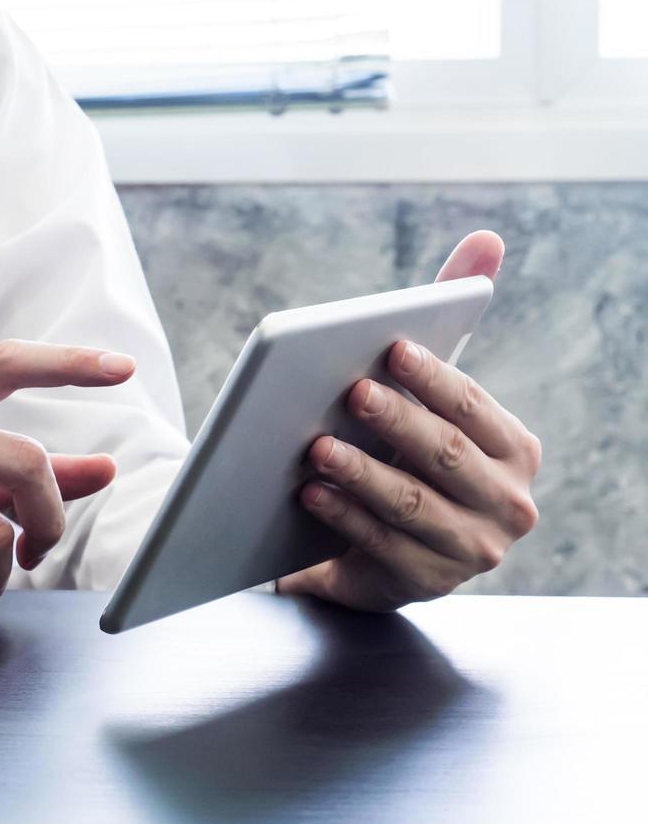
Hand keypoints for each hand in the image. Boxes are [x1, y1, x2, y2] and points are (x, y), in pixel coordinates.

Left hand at [278, 231, 541, 610]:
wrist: (380, 544)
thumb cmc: (406, 452)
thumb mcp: (427, 396)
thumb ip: (452, 319)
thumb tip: (486, 240)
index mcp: (514, 449)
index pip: (473, 406)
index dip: (432, 377)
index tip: (388, 347)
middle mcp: (508, 502)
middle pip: (444, 455)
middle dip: (395, 421)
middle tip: (348, 392)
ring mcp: (473, 549)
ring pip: (412, 503)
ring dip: (362, 472)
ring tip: (316, 447)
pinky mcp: (430, 583)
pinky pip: (383, 546)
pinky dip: (344, 517)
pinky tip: (310, 493)